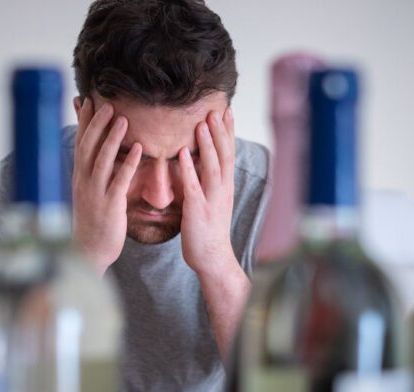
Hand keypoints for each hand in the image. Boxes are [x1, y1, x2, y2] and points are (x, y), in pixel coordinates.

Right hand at [71, 99, 141, 274]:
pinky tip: (138, 149)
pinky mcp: (109, 206)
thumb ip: (90, 173)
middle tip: (108, 103)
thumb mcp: (87, 194)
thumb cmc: (91, 222)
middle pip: (88, 146)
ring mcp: (95, 193)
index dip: (83, 122)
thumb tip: (92, 156)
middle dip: (97, 123)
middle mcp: (83, 182)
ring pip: (102, 160)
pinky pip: (119, 181)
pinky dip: (128, 163)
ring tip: (123, 119)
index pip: (79, 143)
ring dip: (112, 138)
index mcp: (78, 177)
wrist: (88, 251)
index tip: (87, 100)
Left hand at [179, 107, 236, 277]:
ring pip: (213, 167)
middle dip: (221, 132)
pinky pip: (194, 186)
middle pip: (225, 156)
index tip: (227, 110)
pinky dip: (189, 168)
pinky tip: (183, 152)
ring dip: (208, 145)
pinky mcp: (198, 210)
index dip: (229, 132)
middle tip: (216, 110)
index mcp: (226, 187)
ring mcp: (212, 200)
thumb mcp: (213, 201)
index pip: (230, 154)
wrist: (212, 258)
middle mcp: (223, 190)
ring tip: (202, 124)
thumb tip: (201, 162)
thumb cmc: (209, 231)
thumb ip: (209, 182)